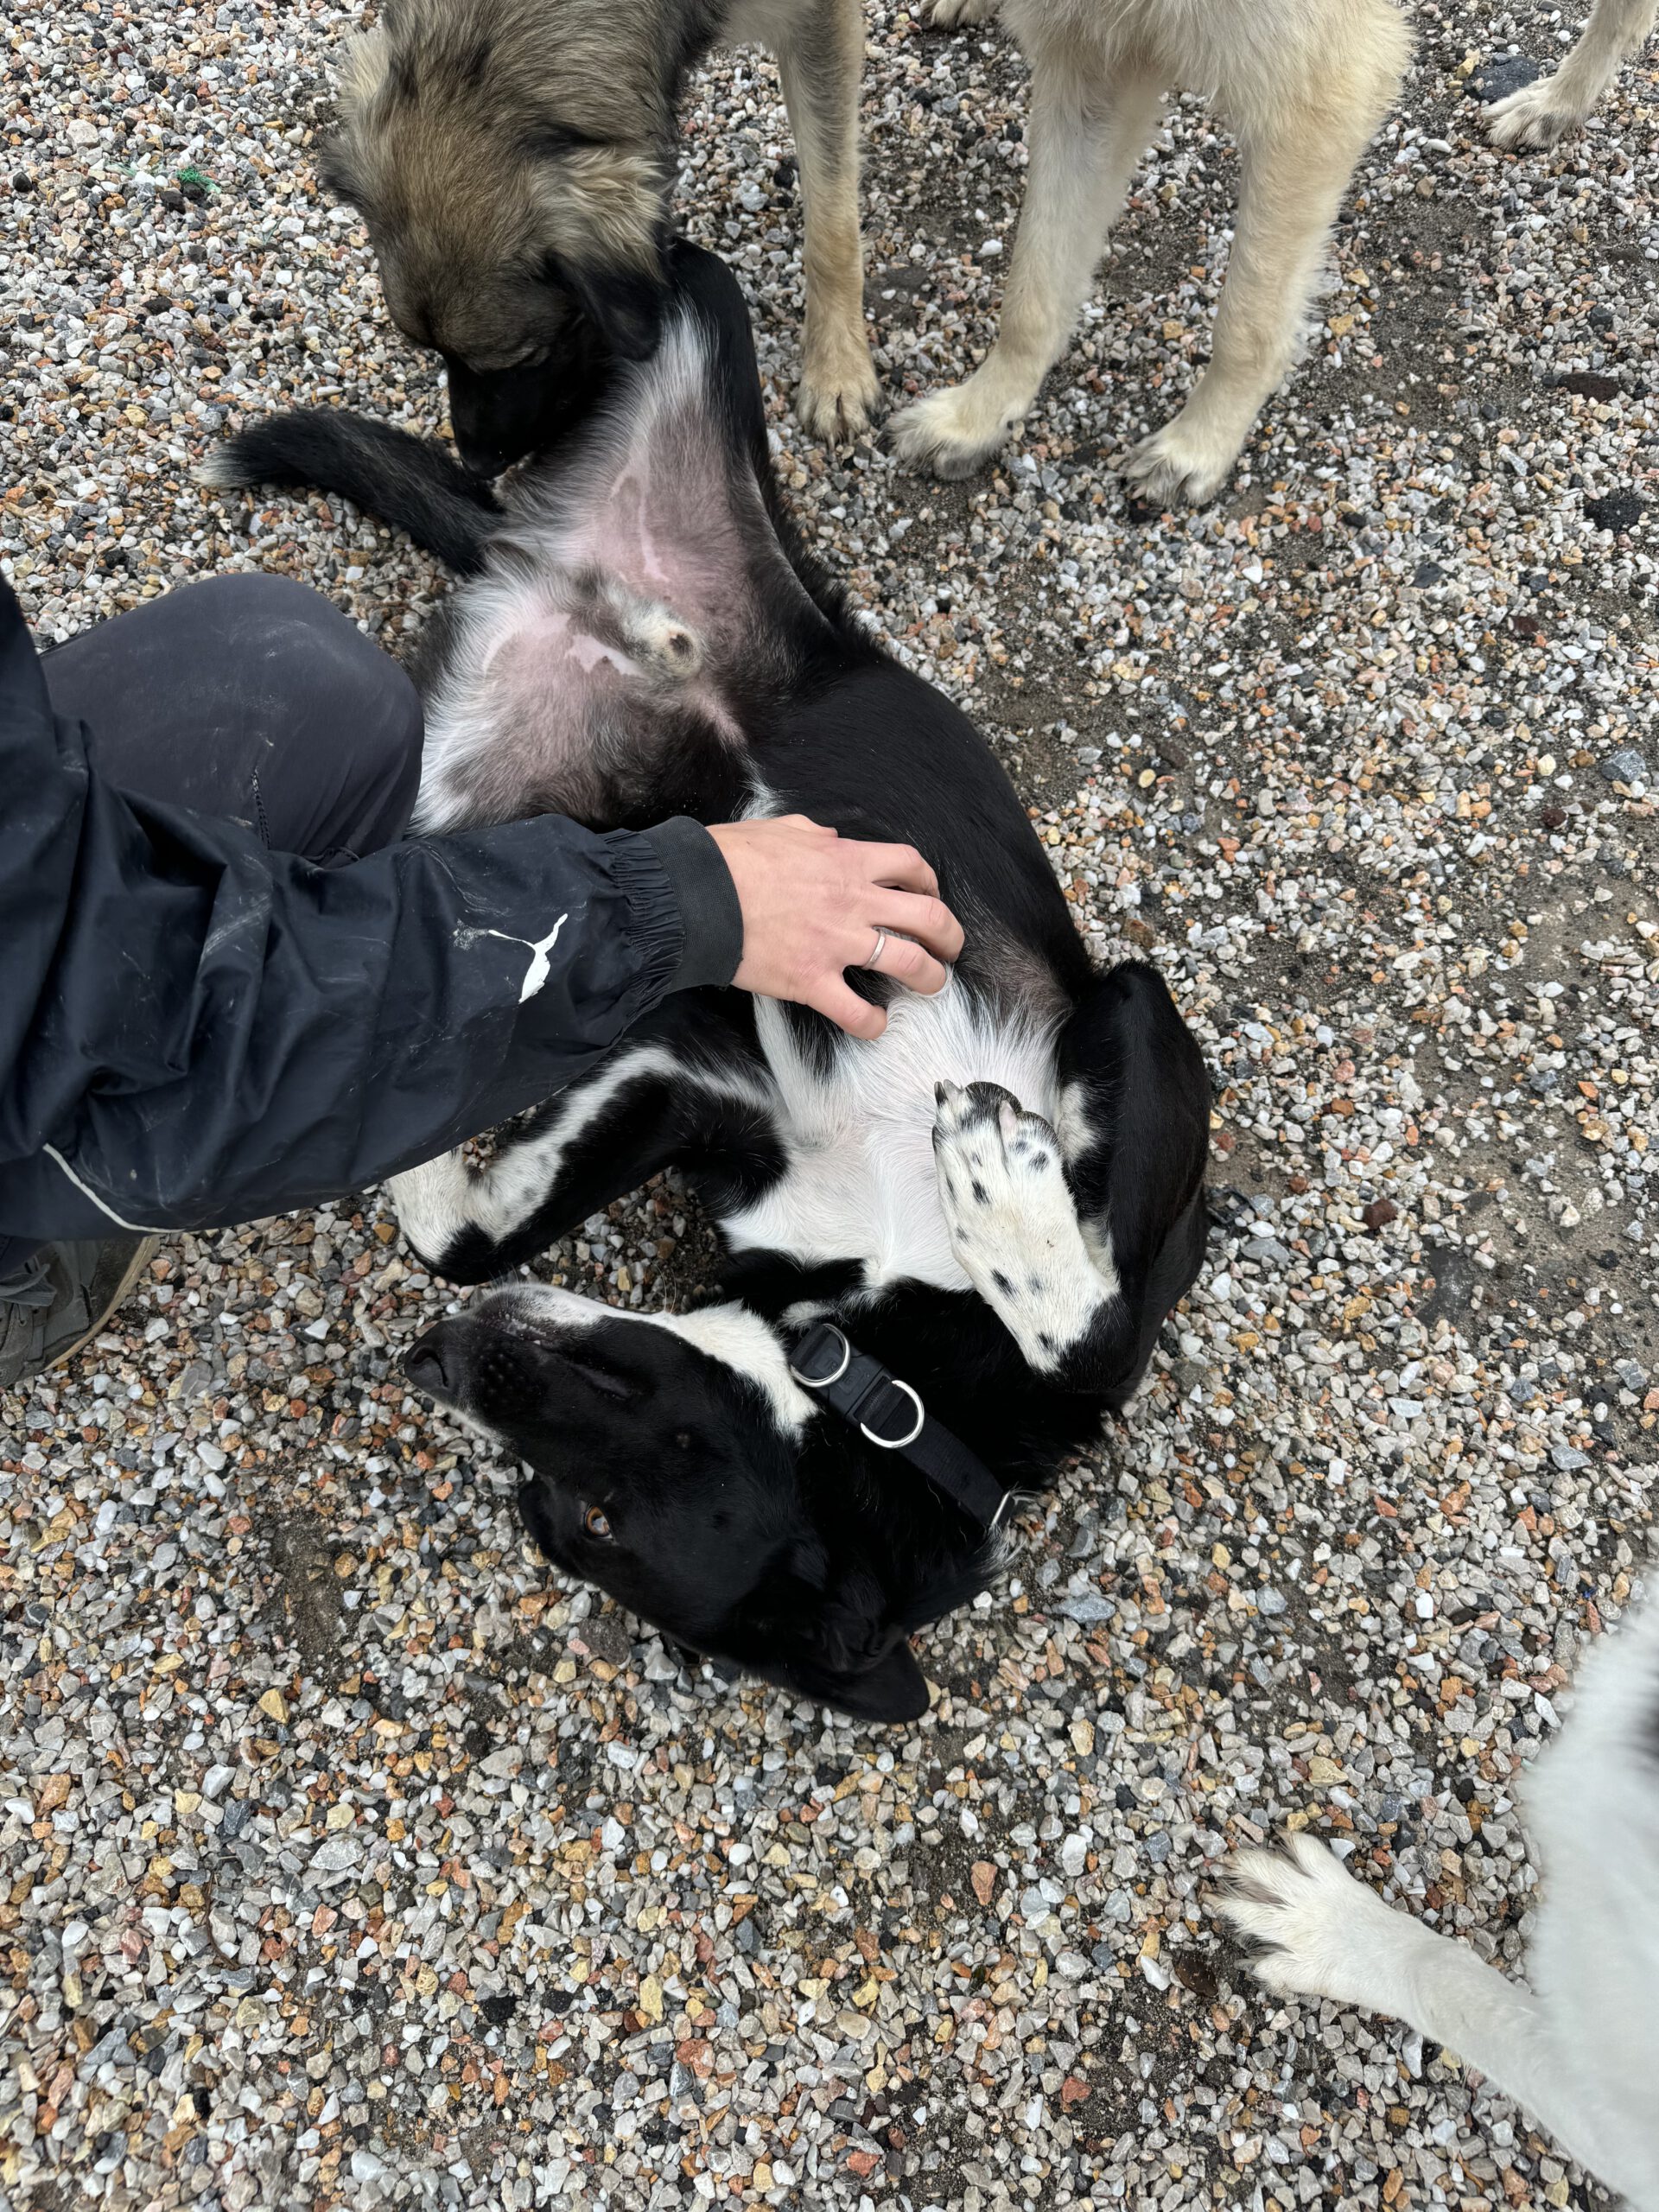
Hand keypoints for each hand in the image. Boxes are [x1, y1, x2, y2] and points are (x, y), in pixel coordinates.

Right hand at [707, 815, 963, 1039]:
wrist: (695, 896)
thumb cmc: (730, 858)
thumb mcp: (780, 828)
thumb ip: (813, 834)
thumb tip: (829, 839)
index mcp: (846, 861)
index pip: (910, 865)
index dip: (929, 882)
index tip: (929, 894)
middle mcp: (853, 902)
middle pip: (928, 917)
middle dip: (949, 936)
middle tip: (949, 949)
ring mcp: (836, 943)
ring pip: (909, 963)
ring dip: (931, 978)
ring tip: (932, 986)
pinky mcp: (812, 980)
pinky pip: (856, 1012)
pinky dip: (873, 1023)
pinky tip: (876, 1024)